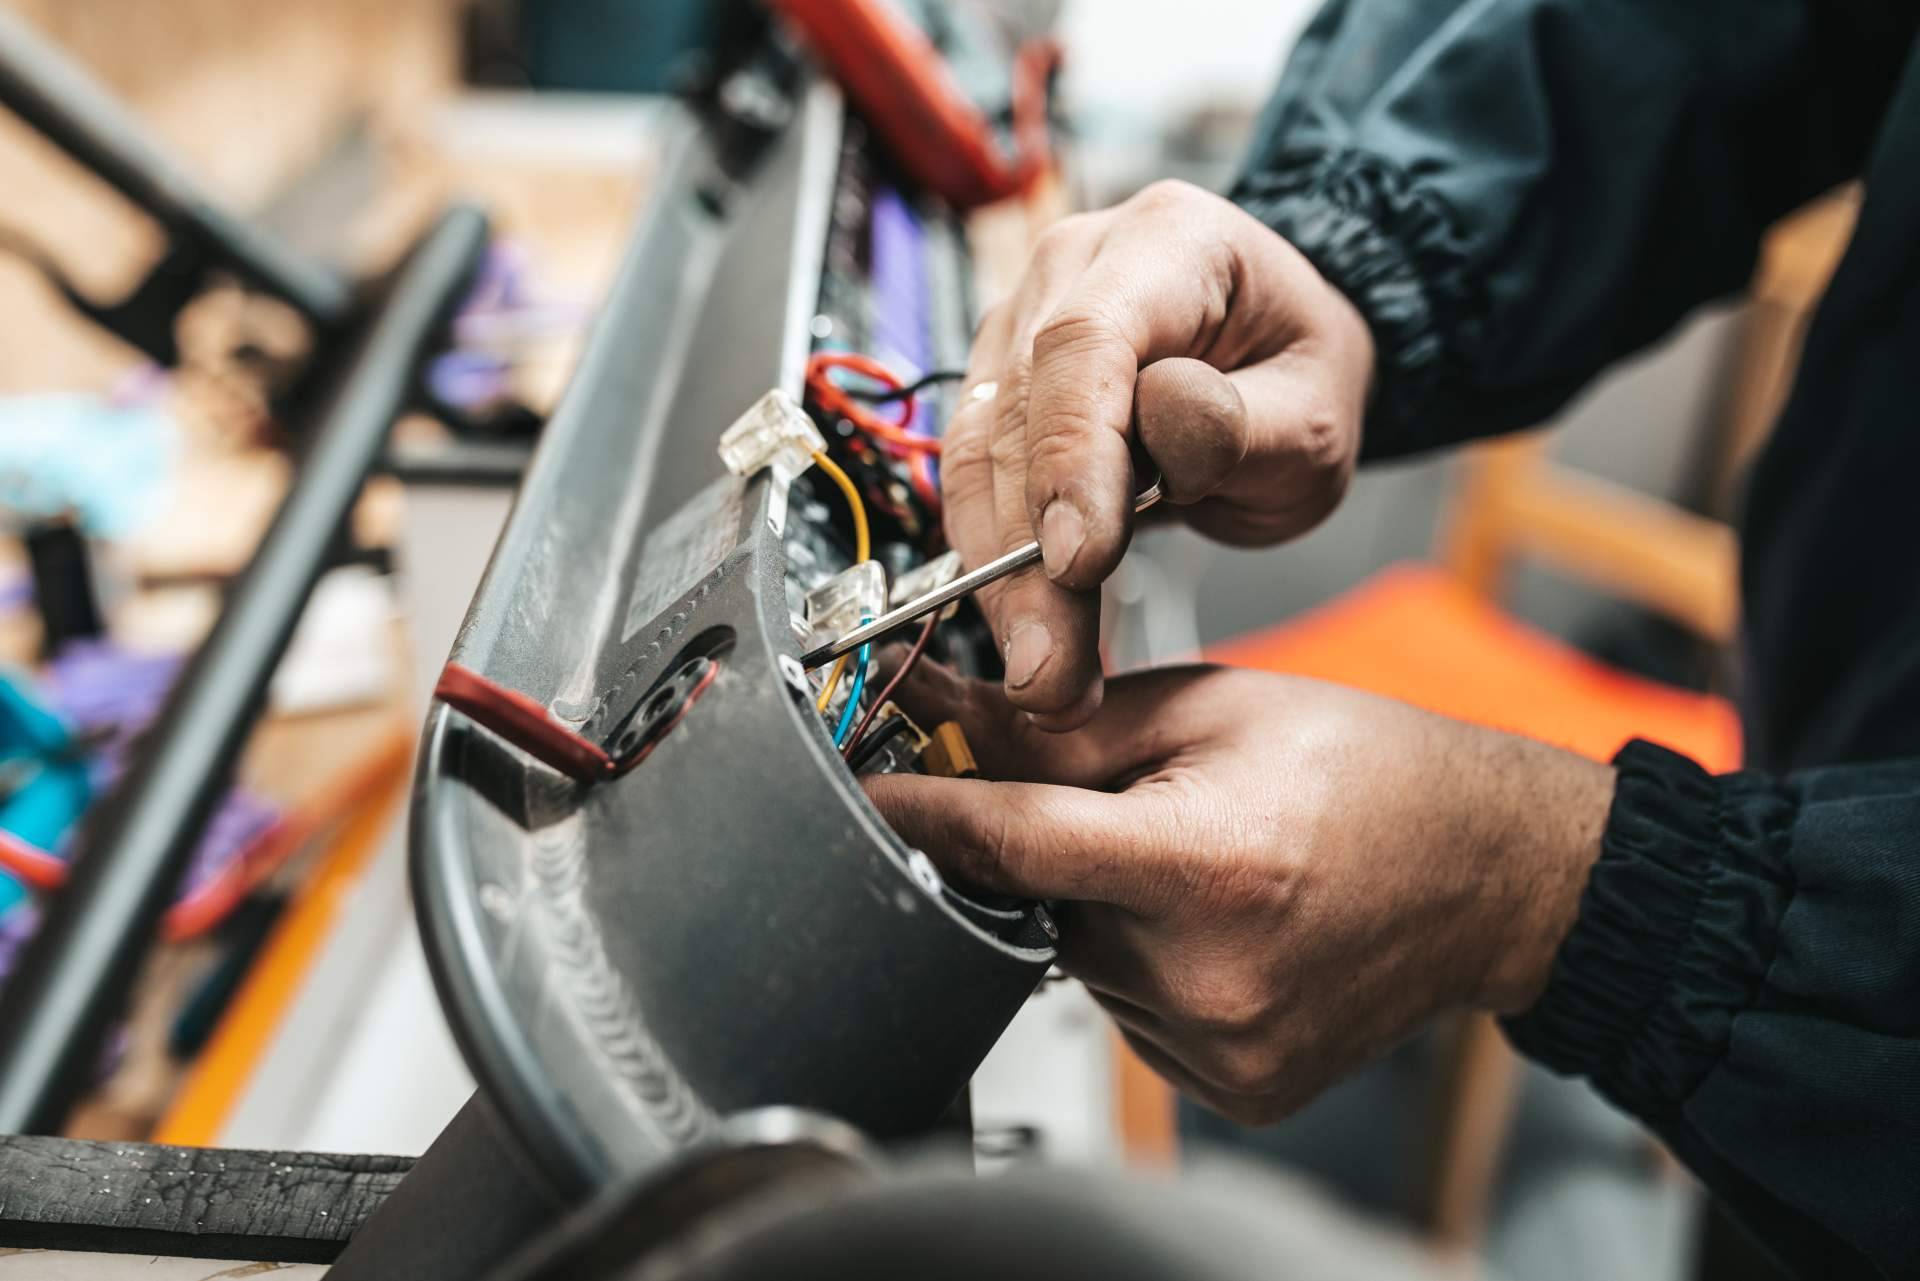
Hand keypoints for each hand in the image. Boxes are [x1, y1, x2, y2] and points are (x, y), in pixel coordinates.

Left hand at [864, 664, 1613, 1124]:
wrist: (1488, 871)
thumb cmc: (1370, 772)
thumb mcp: (1211, 706)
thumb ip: (1065, 725)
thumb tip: (950, 719)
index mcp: (1209, 864)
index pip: (1011, 845)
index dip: (921, 814)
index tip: (861, 795)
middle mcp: (1212, 974)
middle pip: (1042, 906)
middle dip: (1058, 853)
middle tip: (1136, 811)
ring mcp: (1223, 1045)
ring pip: (1082, 963)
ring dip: (1105, 911)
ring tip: (1200, 866)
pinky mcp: (1235, 1084)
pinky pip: (1131, 1014)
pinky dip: (1145, 963)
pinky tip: (1217, 926)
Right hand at [944, 181, 1375, 728]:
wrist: (1276, 365)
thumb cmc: (1299, 377)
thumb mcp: (1317, 415)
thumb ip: (1244, 424)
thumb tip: (1158, 423)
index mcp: (1166, 242)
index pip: (1085, 342)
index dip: (1070, 456)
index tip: (1079, 562)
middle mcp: (1071, 269)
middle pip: (1016, 413)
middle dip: (1027, 558)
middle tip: (1053, 669)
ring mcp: (1020, 326)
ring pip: (974, 458)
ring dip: (1000, 581)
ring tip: (1044, 676)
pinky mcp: (997, 391)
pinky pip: (972, 483)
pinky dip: (995, 569)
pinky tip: (1028, 635)